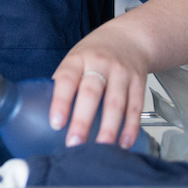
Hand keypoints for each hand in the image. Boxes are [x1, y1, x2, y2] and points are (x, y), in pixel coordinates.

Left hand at [49, 29, 148, 147]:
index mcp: (78, 59)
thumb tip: (48, 114)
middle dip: (83, 120)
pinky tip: (124, 143)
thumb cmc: (94, 54)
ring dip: (108, 129)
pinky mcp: (139, 83)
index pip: (67, 79)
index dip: (61, 101)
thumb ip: (65, 83)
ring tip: (101, 148)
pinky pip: (135, 108)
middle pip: (92, 93)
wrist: (129, 38)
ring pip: (116, 103)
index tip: (56, 123)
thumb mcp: (75, 59)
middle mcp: (101, 64)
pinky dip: (130, 127)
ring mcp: (122, 73)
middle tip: (74, 143)